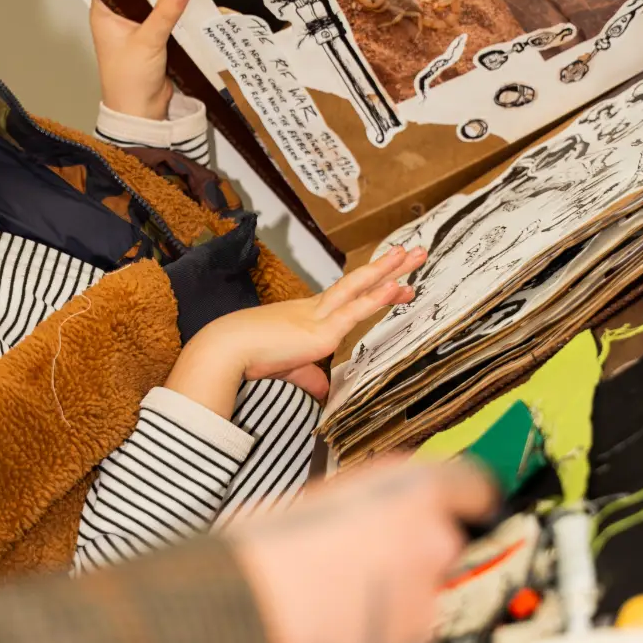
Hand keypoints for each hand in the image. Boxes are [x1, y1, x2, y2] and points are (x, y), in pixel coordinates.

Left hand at [89, 0, 191, 121]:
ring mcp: (135, 26)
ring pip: (151, 1)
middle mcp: (117, 15)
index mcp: (104, 12)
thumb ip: (166, 12)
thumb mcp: (149, 41)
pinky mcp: (152, 37)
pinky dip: (174, 9)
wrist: (141, 113)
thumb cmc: (131, 78)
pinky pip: (163, 16)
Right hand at [164, 245, 425, 416]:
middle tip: (415, 253)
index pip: (348, 300)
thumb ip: (307, 376)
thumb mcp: (286, 368)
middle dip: (388, 268)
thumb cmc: (247, 357)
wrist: (226, 350)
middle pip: (359, 283)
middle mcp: (316, 310)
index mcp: (307, 316)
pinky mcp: (322, 331)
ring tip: (416, 254)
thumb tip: (322, 389)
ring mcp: (320, 317)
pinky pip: (356, 311)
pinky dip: (377, 297)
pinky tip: (397, 286)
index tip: (398, 285)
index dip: (374, 291)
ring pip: (361, 287)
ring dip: (390, 271)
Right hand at [232, 457, 494, 642]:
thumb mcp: (313, 504)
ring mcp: (429, 603)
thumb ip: (361, 510)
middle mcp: (434, 542)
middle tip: (359, 573)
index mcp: (412, 489)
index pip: (473, 489)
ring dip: (393, 609)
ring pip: (423, 603)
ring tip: (333, 614)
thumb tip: (363, 524)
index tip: (462, 512)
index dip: (463, 503)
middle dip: (410, 562)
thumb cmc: (259, 555)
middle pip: (443, 549)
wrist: (243, 619)